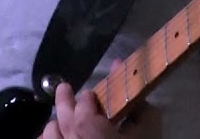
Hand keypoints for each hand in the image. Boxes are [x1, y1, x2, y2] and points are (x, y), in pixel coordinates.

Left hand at [40, 83, 160, 138]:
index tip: (94, 96)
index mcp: (88, 126)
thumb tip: (121, 67)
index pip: (84, 102)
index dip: (90, 97)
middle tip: (65, 88)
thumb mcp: (149, 129)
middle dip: (65, 98)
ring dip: (56, 123)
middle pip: (62, 113)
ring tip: (60, 120)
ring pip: (50, 132)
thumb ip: (138, 103)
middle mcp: (70, 138)